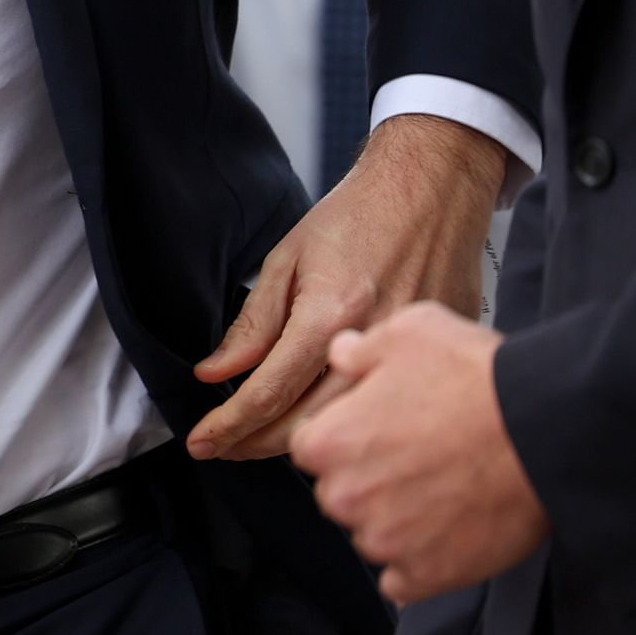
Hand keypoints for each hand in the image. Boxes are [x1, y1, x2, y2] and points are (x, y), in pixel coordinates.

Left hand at [190, 114, 507, 458]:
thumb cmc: (360, 214)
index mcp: (329, 314)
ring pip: (345, 427)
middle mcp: (369, 341)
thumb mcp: (288, 258)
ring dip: (297, 443)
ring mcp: (407, 356)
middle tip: (222, 446)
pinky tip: (318, 417)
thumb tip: (215, 373)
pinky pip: (380, 408)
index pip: (268, 393)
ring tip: (258, 439)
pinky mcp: (432, 358)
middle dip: (255, 445)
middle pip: (306, 424)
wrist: (433, 188)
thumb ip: (253, 324)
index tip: (202, 442)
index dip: (229, 426)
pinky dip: (344, 422)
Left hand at [293, 303, 548, 601]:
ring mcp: (384, 541)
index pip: (310, 447)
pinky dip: (419, 564)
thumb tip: (341, 353)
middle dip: (369, 478)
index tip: (380, 430)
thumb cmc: (480, 379)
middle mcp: (345, 497)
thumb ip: (361, 348)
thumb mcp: (411, 332)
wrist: (547, 431)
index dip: (346, 435)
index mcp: (328, 442)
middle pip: (340, 493)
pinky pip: (402, 581)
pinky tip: (446, 534)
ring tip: (446, 488)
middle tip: (419, 456)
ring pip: (372, 534)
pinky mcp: (426, 575)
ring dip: (397, 519)